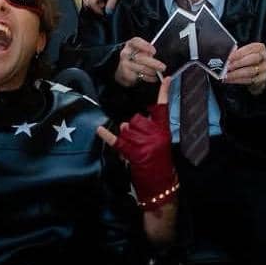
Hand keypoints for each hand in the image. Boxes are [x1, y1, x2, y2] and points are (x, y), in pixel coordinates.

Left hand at [98, 78, 176, 209]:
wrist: (161, 186)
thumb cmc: (160, 165)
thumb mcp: (160, 143)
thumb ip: (148, 130)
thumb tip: (126, 124)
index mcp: (164, 131)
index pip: (164, 108)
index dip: (164, 92)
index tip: (166, 78)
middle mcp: (156, 135)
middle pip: (136, 119)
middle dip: (132, 129)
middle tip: (138, 143)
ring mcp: (146, 144)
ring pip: (126, 129)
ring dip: (125, 138)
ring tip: (134, 151)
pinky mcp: (135, 154)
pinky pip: (117, 141)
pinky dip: (107, 136)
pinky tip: (99, 129)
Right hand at [114, 37, 164, 87]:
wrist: (123, 68)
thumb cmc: (135, 56)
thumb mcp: (139, 49)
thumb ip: (147, 50)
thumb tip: (158, 56)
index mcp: (130, 44)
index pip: (136, 42)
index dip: (145, 46)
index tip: (154, 51)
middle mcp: (126, 54)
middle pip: (140, 58)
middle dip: (153, 63)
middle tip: (163, 67)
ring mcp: (125, 65)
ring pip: (142, 68)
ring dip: (152, 71)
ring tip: (159, 72)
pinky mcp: (127, 75)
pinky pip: (140, 77)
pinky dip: (149, 78)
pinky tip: (154, 77)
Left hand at [224, 42, 265, 94]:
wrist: (257, 72)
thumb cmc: (249, 60)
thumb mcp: (244, 52)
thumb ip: (237, 52)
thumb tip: (228, 55)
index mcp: (260, 47)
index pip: (250, 48)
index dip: (239, 53)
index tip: (230, 58)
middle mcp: (264, 57)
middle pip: (252, 59)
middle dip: (238, 63)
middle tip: (228, 67)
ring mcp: (264, 68)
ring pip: (250, 71)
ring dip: (236, 73)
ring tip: (227, 75)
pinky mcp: (262, 79)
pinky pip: (249, 80)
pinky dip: (238, 80)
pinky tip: (231, 80)